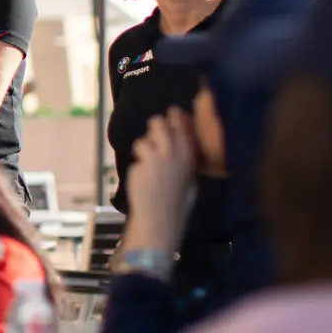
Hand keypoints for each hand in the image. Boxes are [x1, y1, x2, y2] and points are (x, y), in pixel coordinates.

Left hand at [124, 109, 198, 252]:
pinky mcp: (146, 160)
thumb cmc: (174, 198)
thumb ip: (184, 152)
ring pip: (154, 127)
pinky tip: (143, 166)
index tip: (173, 116)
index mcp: (192, 156)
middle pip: (167, 121)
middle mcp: (179, 152)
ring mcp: (162, 154)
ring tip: (149, 154)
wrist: (159, 216)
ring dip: (149, 137)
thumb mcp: (188, 174)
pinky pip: (140, 145)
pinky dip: (139, 153)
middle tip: (156, 135)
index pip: (186, 126)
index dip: (178, 117)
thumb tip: (177, 129)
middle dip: (159, 124)